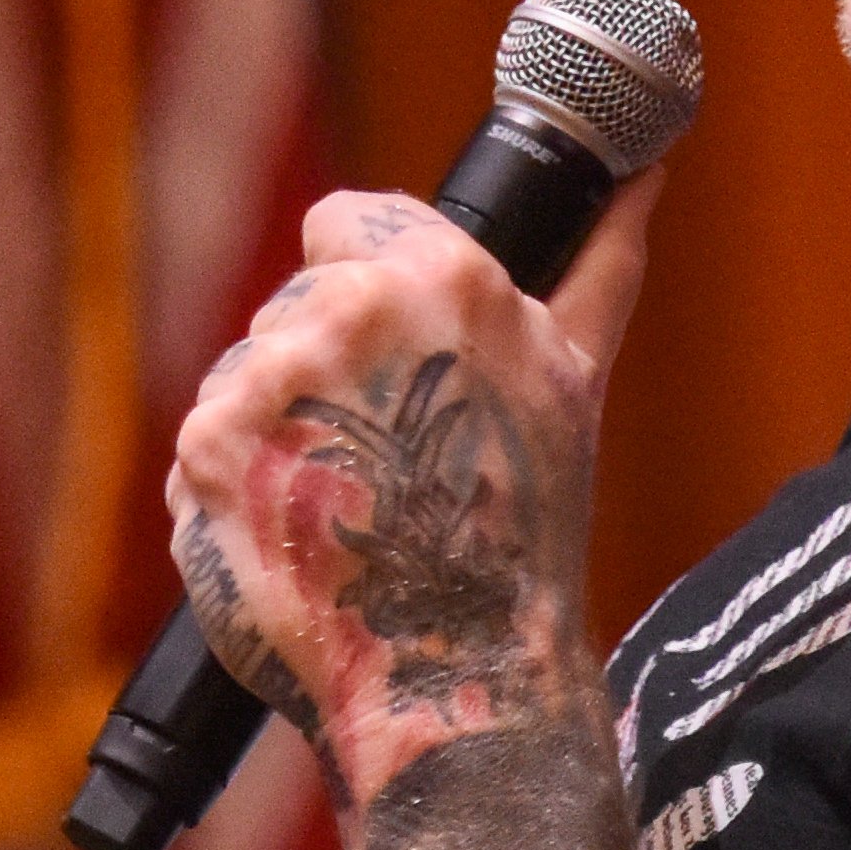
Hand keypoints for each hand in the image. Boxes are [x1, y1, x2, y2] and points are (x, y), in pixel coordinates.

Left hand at [161, 170, 658, 800]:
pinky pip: (207, 439)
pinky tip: (299, 530)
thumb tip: (644, 173)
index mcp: (440, 274)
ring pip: (248, 373)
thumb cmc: (523, 531)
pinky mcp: (206, 448)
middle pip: (295, 301)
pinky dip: (237, 485)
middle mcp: (346, 309)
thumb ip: (601, 263)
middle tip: (385, 458)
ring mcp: (267, 378)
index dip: (364, 281)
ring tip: (347, 501)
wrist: (454, 675)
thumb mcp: (572, 381)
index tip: (392, 359)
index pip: (346, 219)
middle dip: (328, 370)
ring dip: (280, 429)